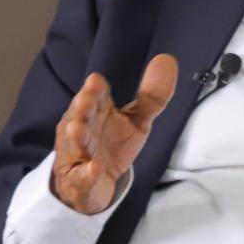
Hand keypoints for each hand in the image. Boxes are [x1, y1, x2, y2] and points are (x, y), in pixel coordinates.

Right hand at [52, 53, 177, 213]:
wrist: (94, 184)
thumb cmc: (112, 144)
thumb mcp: (137, 120)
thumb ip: (152, 94)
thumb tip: (167, 59)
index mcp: (97, 110)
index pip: (95, 95)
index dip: (95, 89)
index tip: (95, 81)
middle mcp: (83, 128)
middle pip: (82, 116)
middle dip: (82, 108)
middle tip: (85, 100)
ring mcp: (78, 155)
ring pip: (76, 144)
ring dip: (78, 137)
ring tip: (78, 129)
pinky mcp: (79, 180)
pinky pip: (82, 177)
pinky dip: (87, 173)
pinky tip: (94, 169)